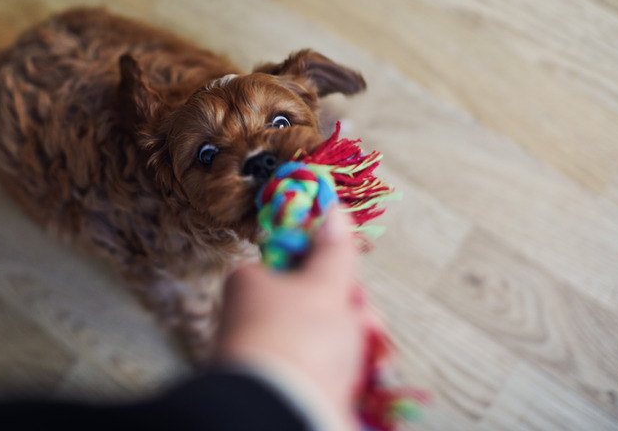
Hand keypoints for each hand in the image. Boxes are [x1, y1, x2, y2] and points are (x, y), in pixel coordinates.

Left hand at [215, 208, 365, 427]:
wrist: (283, 416)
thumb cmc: (295, 342)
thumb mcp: (323, 285)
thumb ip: (333, 250)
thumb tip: (332, 208)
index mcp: (254, 286)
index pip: (298, 266)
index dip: (330, 273)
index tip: (348, 280)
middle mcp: (260, 321)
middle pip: (321, 306)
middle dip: (353, 315)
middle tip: (361, 321)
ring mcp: (277, 359)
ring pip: (332, 341)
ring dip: (358, 346)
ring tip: (363, 359)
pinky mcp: (294, 389)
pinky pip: (333, 373)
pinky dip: (353, 376)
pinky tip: (363, 380)